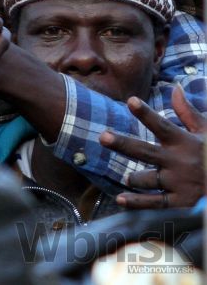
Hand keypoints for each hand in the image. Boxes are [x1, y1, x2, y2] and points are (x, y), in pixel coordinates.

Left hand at [99, 85, 205, 208]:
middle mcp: (179, 161)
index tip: (130, 100)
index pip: (161, 125)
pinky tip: (119, 199)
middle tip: (103, 137)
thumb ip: (188, 112)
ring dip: (135, 178)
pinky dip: (137, 202)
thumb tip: (174, 88)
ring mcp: (179, 182)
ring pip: (148, 179)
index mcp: (185, 142)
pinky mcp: (181, 201)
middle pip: (145, 151)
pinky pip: (155, 202)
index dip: (146, 113)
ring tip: (126, 177)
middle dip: (123, 144)